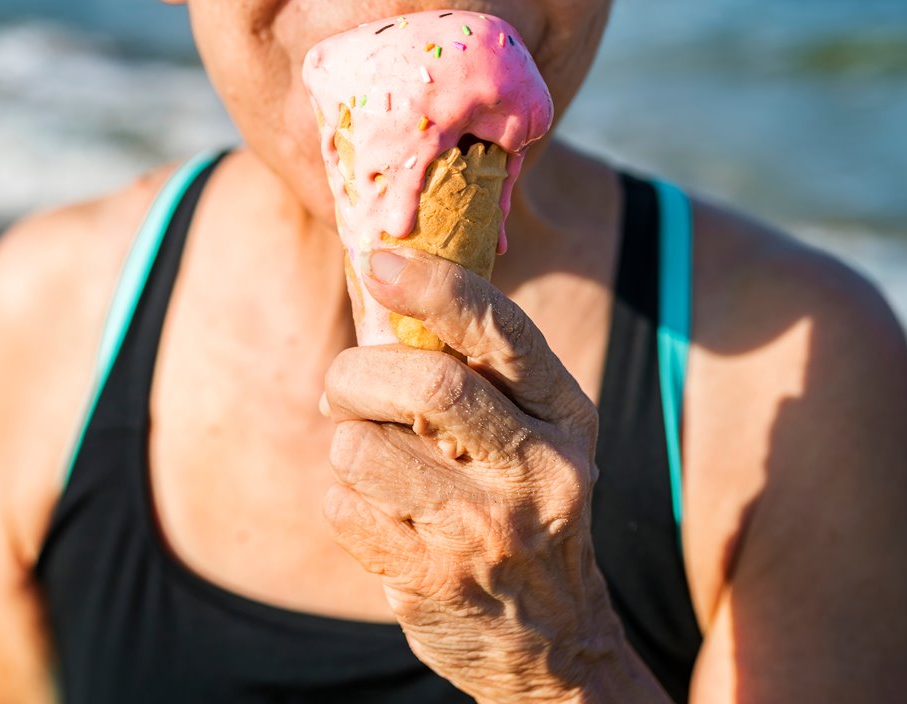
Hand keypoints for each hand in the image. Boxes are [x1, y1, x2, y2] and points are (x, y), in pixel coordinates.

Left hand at [321, 247, 651, 702]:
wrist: (555, 645)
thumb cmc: (520, 506)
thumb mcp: (533, 435)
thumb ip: (476, 371)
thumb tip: (380, 284)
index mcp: (565, 416)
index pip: (502, 330)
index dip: (435, 286)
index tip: (379, 261)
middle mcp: (541, 471)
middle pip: (426, 384)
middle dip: (357, 375)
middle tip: (342, 390)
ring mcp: (490, 531)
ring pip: (365, 449)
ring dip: (345, 446)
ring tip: (370, 464)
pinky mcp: (436, 580)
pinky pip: (343, 507)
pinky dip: (341, 500)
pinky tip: (378, 516)